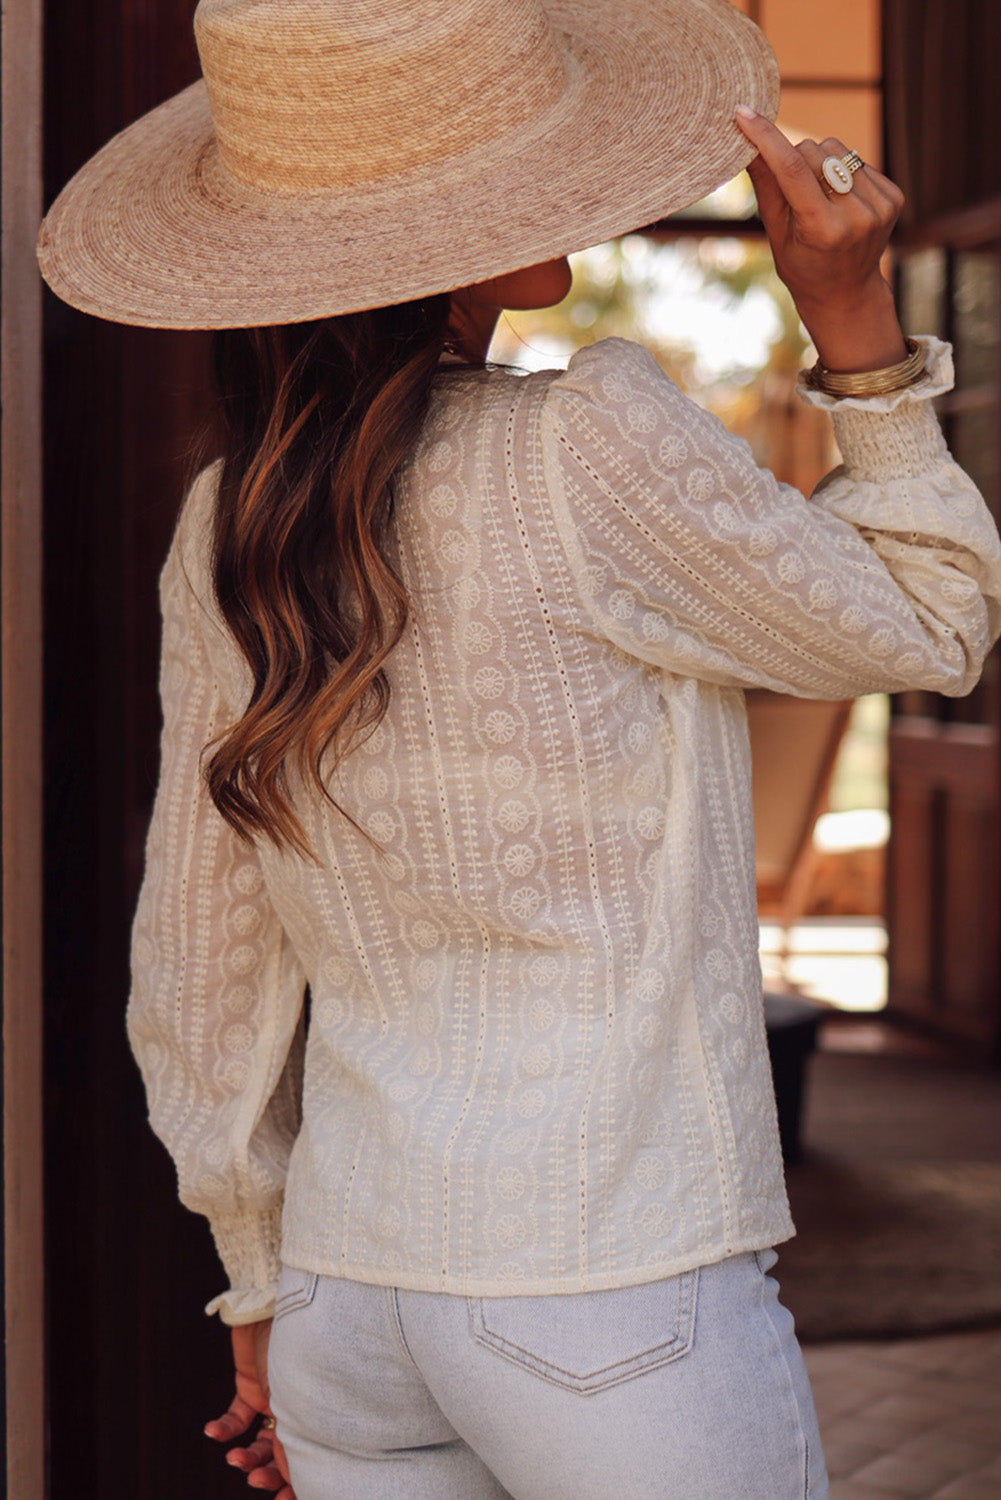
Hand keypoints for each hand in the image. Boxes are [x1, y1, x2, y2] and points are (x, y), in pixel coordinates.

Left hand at [205, 1320, 295, 1497]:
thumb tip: (292, 1474)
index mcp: (317, 1412)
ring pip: (257, 1443)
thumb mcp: (299, 1397)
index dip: (297, 1485)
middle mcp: (296, 1409)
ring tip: (235, 1461)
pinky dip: (224, 1430)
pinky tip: (214, 1434)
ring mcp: (272, 1399)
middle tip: (253, 1482)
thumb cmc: (297, 1345)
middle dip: (268, 1475)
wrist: (270, 1304)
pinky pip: (235, 1418)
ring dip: (245, 1458)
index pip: (309, 1458)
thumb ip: (296, 1435)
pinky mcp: (248, 1386)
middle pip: (282, 1457)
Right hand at [735, 107, 907, 372]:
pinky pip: (857, 161)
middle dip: (793, 158)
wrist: (847, 293)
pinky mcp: (893, 197)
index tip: (744, 114)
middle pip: (813, 152)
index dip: (766, 137)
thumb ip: (766, 186)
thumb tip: (746, 142)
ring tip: (818, 197)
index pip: (791, 169)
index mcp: (823, 230)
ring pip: (836, 150)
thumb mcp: (776, 233)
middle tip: (791, 191)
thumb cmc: (802, 266)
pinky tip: (840, 201)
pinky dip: (842, 173)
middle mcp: (856, 216)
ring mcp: (879, 206)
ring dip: (819, 164)